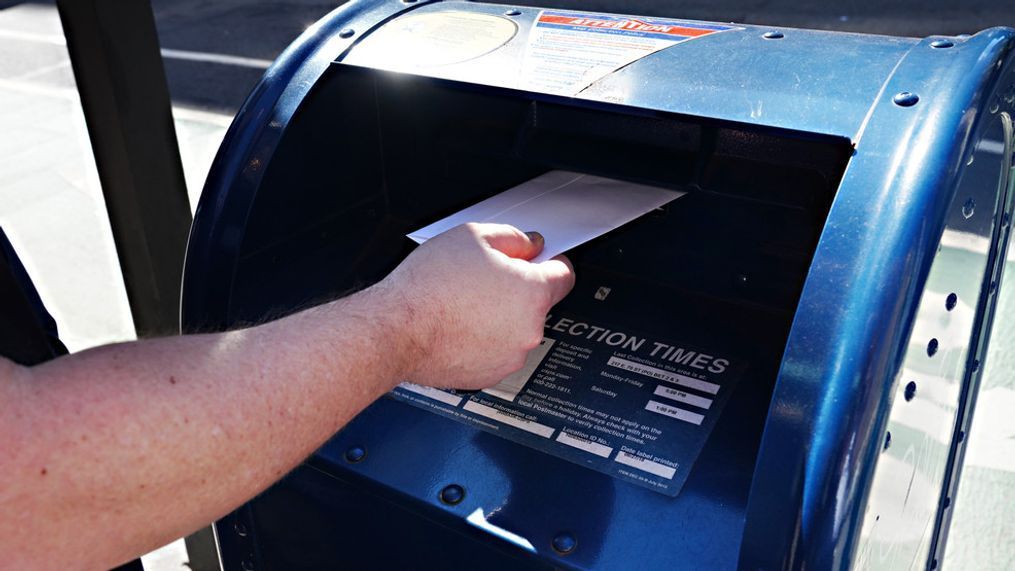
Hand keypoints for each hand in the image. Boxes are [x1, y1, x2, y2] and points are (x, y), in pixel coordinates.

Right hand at [381, 223, 574, 389]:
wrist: (397, 329)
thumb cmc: (429, 287)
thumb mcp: (473, 236)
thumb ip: (513, 238)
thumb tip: (529, 245)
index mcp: (533, 293)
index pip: (565, 276)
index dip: (551, 264)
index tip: (539, 262)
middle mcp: (530, 329)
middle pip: (538, 303)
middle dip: (517, 290)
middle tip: (483, 280)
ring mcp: (511, 356)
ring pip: (516, 329)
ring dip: (500, 317)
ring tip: (464, 304)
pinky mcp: (490, 374)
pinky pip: (496, 351)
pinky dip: (484, 340)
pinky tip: (459, 326)